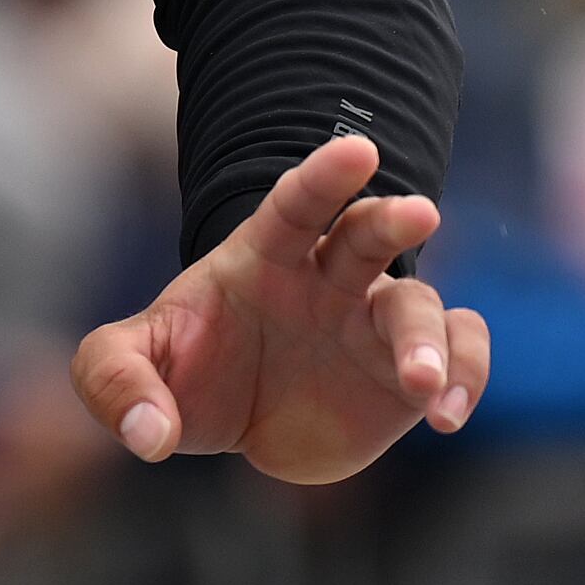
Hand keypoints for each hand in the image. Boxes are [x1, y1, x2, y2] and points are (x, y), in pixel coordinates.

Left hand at [73, 134, 487, 482]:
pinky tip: (447, 416)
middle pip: (369, 233)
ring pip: (420, 307)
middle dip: (393, 219)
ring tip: (423, 386)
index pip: (295, 204)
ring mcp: (373, 321)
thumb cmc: (188, 368)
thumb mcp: (130, 365)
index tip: (357, 150)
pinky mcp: (406, 371)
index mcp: (265, 255)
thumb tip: (148, 434)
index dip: (324, 176)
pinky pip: (459, 353)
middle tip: (418, 214)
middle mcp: (329, 277)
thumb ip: (117, 382)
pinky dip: (467, 374)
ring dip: (429, 339)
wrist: (238, 422)